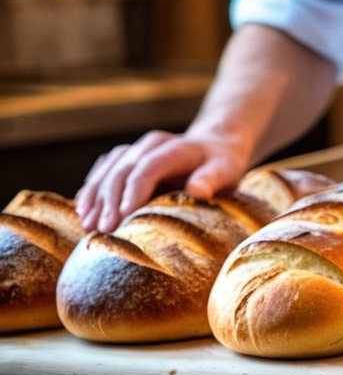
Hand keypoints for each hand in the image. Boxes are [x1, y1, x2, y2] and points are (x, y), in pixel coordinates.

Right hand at [75, 130, 247, 232]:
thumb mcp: (226, 170)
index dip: (133, 192)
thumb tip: (197, 190)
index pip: (148, 168)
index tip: (122, 217)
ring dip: (94, 197)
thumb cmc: (222, 164)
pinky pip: (103, 170)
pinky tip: (83, 209)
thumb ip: (212, 178)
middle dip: (109, 200)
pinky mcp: (127, 157)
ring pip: (108, 170)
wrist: (214, 146)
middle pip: (123, 170)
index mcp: (176, 147)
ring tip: (87, 225)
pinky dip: (92, 189)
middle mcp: (151, 144)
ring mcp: (136, 149)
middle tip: (102, 230)